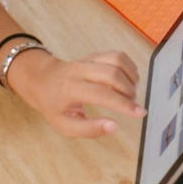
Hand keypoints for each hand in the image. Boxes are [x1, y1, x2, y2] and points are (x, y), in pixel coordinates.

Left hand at [5, 49, 143, 137]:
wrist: (42, 80)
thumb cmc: (54, 105)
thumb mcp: (64, 125)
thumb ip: (88, 129)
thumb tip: (113, 127)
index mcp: (70, 89)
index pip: (102, 94)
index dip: (123, 104)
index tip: (140, 113)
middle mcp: (80, 70)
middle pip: (112, 74)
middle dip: (129, 91)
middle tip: (132, 104)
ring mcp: (88, 59)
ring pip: (117, 60)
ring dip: (131, 77)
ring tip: (131, 92)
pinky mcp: (95, 54)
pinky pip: (117, 55)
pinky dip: (129, 67)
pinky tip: (129, 80)